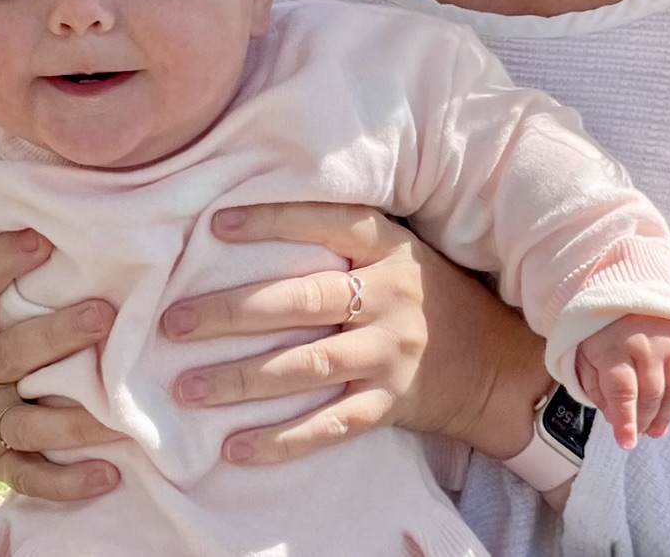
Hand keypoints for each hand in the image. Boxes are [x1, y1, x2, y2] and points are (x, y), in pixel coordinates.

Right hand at [0, 229, 129, 499]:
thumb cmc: (7, 318)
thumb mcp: (4, 287)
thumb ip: (35, 253)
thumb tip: (87, 194)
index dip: (2, 262)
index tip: (43, 238)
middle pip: (8, 355)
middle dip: (56, 337)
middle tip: (104, 315)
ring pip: (26, 422)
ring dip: (74, 419)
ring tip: (120, 410)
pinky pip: (29, 475)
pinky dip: (67, 481)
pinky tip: (110, 473)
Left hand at [160, 203, 553, 467]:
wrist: (496, 363)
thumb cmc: (430, 297)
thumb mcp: (401, 254)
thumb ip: (344, 243)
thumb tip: (247, 228)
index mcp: (389, 250)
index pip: (327, 223)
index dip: (271, 221)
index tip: (213, 225)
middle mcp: (389, 298)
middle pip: (302, 300)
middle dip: (232, 312)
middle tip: (173, 321)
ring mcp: (390, 354)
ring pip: (307, 367)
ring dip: (241, 379)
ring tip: (185, 387)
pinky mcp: (390, 405)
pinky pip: (329, 426)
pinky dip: (280, 441)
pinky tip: (233, 448)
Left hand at [574, 315, 669, 448]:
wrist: (626, 286)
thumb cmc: (602, 328)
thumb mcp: (584, 352)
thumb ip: (596, 386)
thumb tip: (614, 418)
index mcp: (614, 346)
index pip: (623, 391)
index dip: (625, 421)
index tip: (626, 443)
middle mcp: (646, 343)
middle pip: (651, 393)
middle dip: (646, 420)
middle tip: (642, 434)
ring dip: (667, 414)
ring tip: (657, 430)